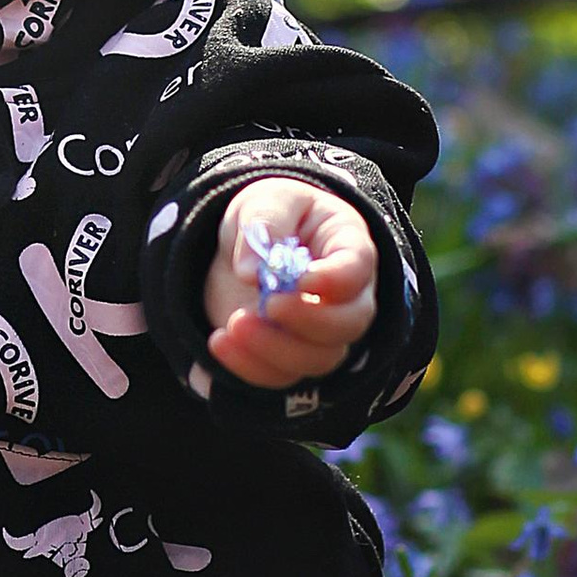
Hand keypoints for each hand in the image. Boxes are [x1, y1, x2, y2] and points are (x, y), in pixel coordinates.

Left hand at [204, 177, 378, 388]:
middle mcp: (345, 297)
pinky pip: (281, 376)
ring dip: (275, 349)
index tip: (302, 279)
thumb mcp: (264, 199)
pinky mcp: (289, 356)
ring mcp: (320, 333)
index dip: (335, 280)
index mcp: (347, 246)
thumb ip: (264, 222)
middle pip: (349, 323)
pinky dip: (250, 367)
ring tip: (233, 324)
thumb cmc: (269, 216)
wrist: (246, 248)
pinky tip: (219, 342)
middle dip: (309, 321)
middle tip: (269, 305)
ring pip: (319, 358)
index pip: (357, 268)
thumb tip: (251, 272)